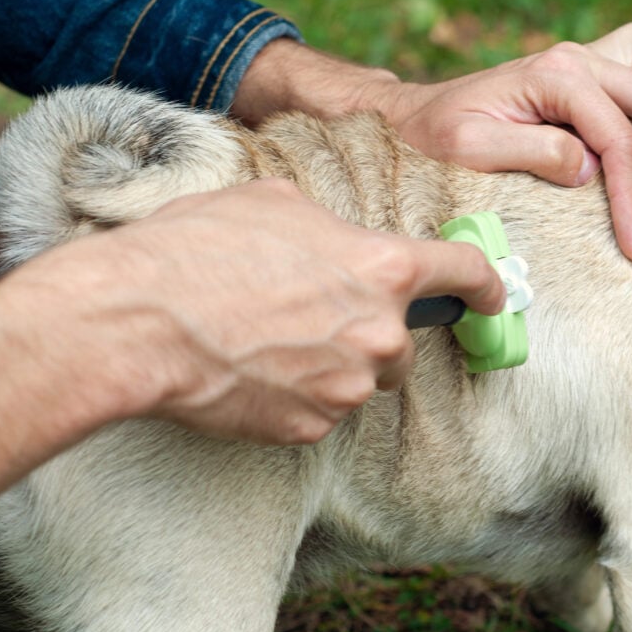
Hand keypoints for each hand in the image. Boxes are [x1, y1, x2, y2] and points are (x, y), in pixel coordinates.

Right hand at [111, 179, 504, 441]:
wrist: (137, 321)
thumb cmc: (199, 247)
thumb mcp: (276, 203)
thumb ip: (332, 227)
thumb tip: (339, 242)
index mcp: (383, 267)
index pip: (464, 275)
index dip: (486, 285)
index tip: (494, 295)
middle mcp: (380, 332)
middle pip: (404, 341)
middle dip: (373, 330)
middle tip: (314, 314)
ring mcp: (348, 387)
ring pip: (362, 378)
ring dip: (334, 364)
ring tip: (270, 339)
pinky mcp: (312, 428)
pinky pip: (321, 410)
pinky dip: (298, 395)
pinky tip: (253, 371)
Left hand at [382, 14, 631, 260]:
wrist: (413, 118)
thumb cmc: (435, 136)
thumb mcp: (472, 148)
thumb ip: (534, 151)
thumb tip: (588, 168)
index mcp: (554, 75)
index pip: (614, 138)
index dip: (631, 195)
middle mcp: (576, 58)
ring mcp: (583, 59)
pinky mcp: (583, 70)